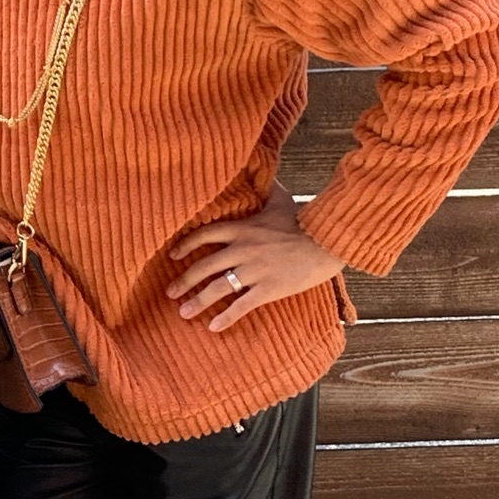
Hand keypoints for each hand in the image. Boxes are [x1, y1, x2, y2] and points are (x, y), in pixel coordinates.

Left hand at [168, 190, 342, 332]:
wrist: (328, 242)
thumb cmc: (305, 221)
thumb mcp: (281, 200)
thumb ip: (268, 188)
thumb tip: (264, 171)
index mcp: (243, 229)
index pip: (205, 235)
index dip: (186, 245)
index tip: (173, 256)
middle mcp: (243, 250)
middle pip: (204, 266)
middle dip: (184, 280)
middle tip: (170, 292)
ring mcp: (254, 270)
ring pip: (218, 288)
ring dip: (198, 302)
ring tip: (184, 313)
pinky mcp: (268, 288)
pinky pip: (241, 305)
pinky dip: (226, 317)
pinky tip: (213, 327)